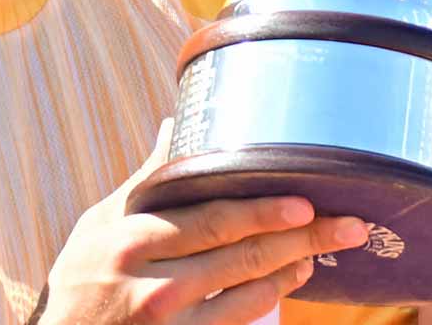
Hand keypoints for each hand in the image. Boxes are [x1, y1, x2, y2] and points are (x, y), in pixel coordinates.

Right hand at [36, 120, 370, 323]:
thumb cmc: (81, 282)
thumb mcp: (99, 225)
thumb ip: (145, 180)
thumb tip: (176, 126)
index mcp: (132, 240)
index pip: (210, 220)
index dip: (262, 212)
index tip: (305, 202)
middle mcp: (154, 284)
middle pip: (242, 255)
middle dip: (303, 238)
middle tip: (350, 226)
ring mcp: (171, 322)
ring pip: (250, 291)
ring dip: (293, 267)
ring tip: (323, 248)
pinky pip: (241, 319)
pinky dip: (271, 295)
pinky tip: (290, 278)